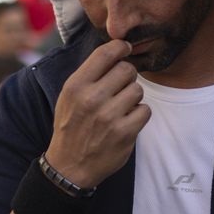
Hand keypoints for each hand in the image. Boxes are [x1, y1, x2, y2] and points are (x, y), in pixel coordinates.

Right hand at [45, 40, 149, 188]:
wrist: (70, 166)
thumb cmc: (71, 126)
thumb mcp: (69, 97)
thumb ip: (89, 75)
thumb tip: (115, 50)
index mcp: (76, 86)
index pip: (105, 54)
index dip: (120, 47)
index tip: (126, 49)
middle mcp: (91, 99)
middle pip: (127, 69)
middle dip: (128, 76)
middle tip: (120, 87)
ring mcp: (109, 117)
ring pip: (138, 89)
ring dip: (133, 97)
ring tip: (121, 107)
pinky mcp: (124, 133)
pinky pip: (145, 110)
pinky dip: (139, 114)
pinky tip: (127, 120)